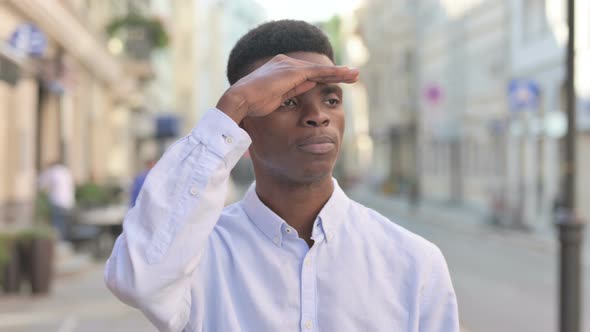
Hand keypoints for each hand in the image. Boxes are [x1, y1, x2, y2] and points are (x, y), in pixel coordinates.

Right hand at [216, 54, 358, 123]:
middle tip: (353, 75)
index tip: (337, 81)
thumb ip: (293, 90)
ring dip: (340, 72)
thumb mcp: (277, 98)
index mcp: (281, 70)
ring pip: (320, 69)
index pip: (308, 74)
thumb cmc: (253, 105)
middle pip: (316, 70)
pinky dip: (334, 73)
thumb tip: (309, 86)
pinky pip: (318, 72)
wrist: (241, 99)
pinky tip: (346, 75)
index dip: (323, 77)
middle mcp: (286, 63)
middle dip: (336, 73)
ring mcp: (290, 66)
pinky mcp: (294, 71)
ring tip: (355, 75)